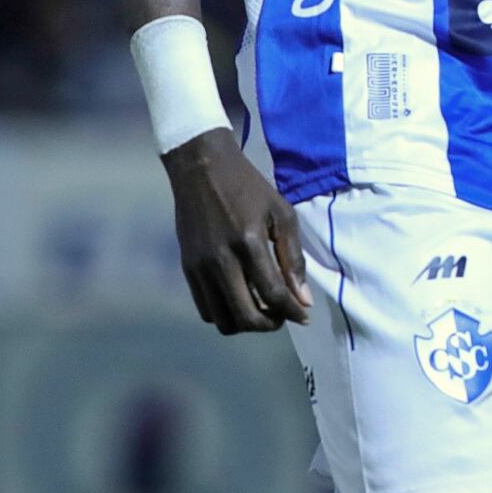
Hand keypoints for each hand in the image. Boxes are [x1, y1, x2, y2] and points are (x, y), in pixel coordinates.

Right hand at [162, 128, 311, 333]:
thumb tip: (303, 299)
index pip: (273, 294)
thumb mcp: (282, 213)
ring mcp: (199, 267)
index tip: (305, 316)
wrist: (201, 169)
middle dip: (271, 323)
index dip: (293, 312)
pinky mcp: (186, 269)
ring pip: (223, 320)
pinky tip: (241, 299)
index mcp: (249, 243)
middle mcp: (220, 260)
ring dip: (246, 323)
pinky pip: (205, 309)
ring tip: (263, 308)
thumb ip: (293, 258)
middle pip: (246, 316)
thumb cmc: (249, 188)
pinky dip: (225, 314)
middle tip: (284, 314)